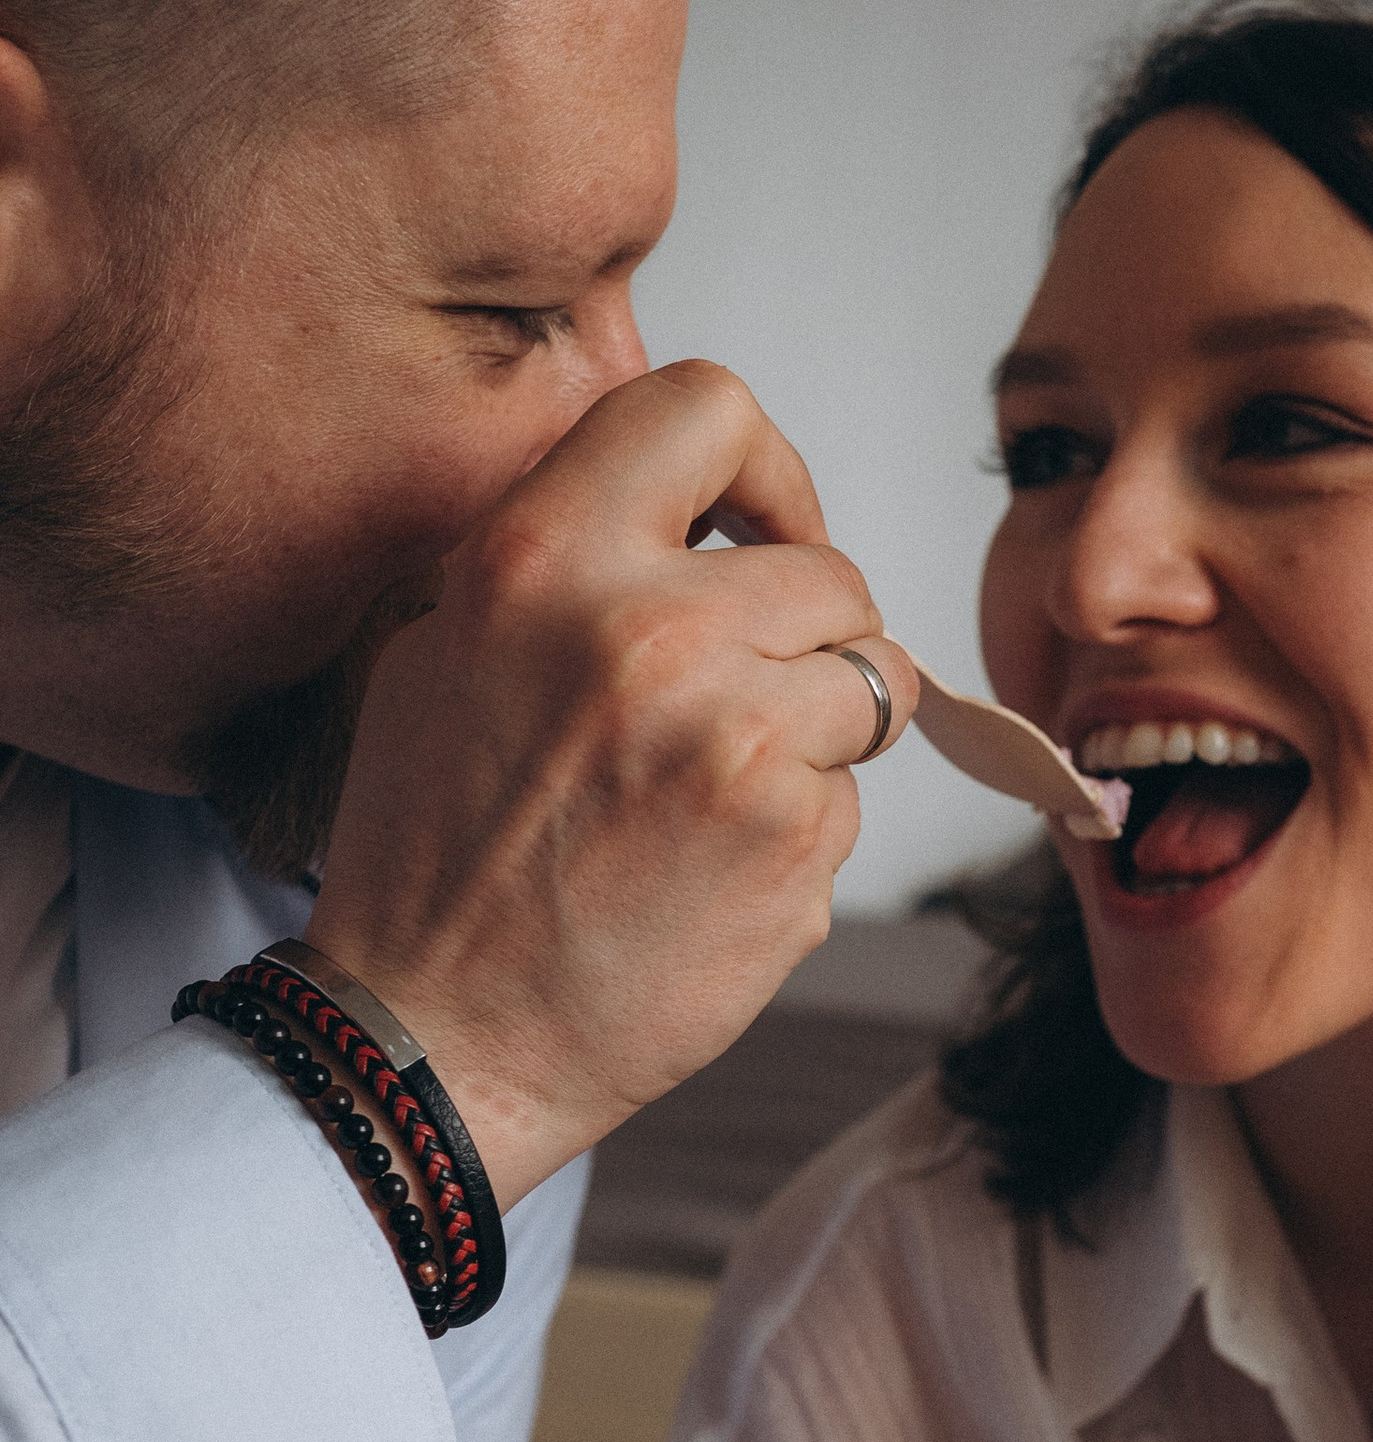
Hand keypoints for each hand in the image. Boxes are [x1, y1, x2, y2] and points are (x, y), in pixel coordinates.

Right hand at [308, 361, 915, 1205]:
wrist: (433, 1036)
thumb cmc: (434, 852)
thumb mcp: (449, 650)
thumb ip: (574, 566)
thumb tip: (701, 522)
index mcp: (543, 558)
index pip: (708, 404)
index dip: (763, 466)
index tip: (759, 531)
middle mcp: (647, 631)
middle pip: (828, 572)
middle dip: (807, 635)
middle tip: (738, 702)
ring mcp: (735, 739)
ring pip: (870, 682)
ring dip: (822, 730)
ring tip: (717, 792)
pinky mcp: (793, 841)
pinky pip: (852, 797)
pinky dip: (800, 832)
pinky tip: (706, 876)